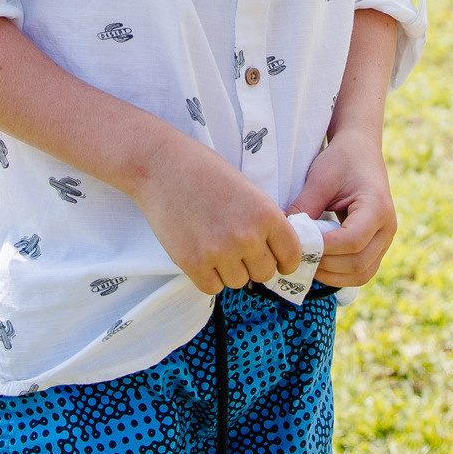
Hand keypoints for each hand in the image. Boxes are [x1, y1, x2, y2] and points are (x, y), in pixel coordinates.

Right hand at [132, 135, 303, 294]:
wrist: (161, 165)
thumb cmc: (204, 171)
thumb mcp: (248, 190)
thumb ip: (264, 221)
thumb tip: (275, 252)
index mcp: (267, 214)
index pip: (291, 256)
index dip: (283, 260)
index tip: (274, 259)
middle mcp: (248, 236)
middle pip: (264, 274)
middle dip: (253, 264)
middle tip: (235, 247)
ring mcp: (220, 252)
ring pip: (238, 282)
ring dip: (229, 270)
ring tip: (213, 245)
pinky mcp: (192, 263)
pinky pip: (212, 288)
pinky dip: (208, 277)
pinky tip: (200, 254)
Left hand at [290, 127, 398, 287]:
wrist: (361, 151)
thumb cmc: (341, 160)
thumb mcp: (320, 179)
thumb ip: (304, 208)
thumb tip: (286, 237)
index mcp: (377, 208)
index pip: (352, 241)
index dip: (324, 248)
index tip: (298, 246)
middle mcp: (387, 228)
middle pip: (358, 263)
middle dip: (325, 266)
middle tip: (297, 259)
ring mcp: (385, 240)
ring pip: (362, 274)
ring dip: (333, 276)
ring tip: (306, 265)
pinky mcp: (378, 246)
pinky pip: (362, 271)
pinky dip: (340, 275)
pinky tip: (318, 265)